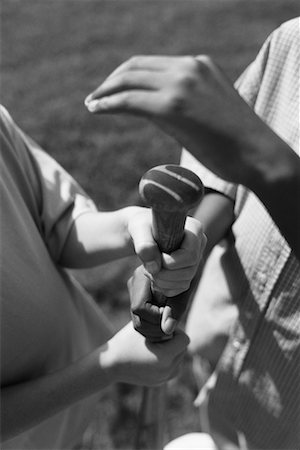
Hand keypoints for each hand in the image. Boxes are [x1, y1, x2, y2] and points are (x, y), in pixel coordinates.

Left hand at [84, 55, 265, 185]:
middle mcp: (189, 67)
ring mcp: (182, 82)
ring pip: (129, 79)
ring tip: (93, 104)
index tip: (112, 90)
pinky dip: (109, 102)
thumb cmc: (236, 141)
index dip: (126, 75)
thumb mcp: (208, 110)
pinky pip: (130, 99)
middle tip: (96, 97)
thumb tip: (153, 109)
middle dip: (111, 81)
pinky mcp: (173, 105)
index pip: (151, 64)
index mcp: (198, 65)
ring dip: (106, 91)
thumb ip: (182, 101)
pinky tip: (96, 108)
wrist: (258, 154)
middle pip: (135, 65)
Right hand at [99, 321, 188, 385]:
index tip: (162, 329)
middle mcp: (167, 370)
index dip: (175, 331)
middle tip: (157, 336)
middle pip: (183, 349)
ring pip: (179, 359)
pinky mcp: (159, 382)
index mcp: (165, 356)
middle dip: (173, 341)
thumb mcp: (143, 325)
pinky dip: (167, 360)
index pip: (184, 339)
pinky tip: (153, 354)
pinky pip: (172, 368)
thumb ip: (160, 321)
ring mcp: (164, 378)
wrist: (110, 364)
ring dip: (172, 351)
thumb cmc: (126, 341)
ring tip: (155, 346)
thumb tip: (173, 314)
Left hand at [127, 207, 205, 296]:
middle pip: (189, 271)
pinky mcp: (189, 272)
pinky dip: (164, 287)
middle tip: (147, 267)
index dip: (170, 262)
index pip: (190, 255)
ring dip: (161, 281)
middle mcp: (199, 244)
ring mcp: (196, 260)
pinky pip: (180, 288)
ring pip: (185, 282)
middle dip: (164, 274)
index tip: (155, 257)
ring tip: (148, 269)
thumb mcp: (139, 229)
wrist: (143, 233)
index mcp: (194, 229)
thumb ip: (144, 244)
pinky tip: (154, 276)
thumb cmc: (142, 226)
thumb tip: (154, 267)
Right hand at [128, 265, 197, 338]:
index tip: (170, 315)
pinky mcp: (139, 298)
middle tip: (173, 328)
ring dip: (156, 331)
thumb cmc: (189, 269)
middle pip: (138, 320)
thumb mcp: (184, 289)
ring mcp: (135, 291)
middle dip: (156, 329)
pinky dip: (154, 328)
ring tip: (171, 327)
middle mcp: (135, 284)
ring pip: (138, 324)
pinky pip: (142, 321)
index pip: (140, 308)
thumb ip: (175, 308)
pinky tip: (166, 324)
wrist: (185, 252)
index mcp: (142, 277)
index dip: (156, 317)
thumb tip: (167, 329)